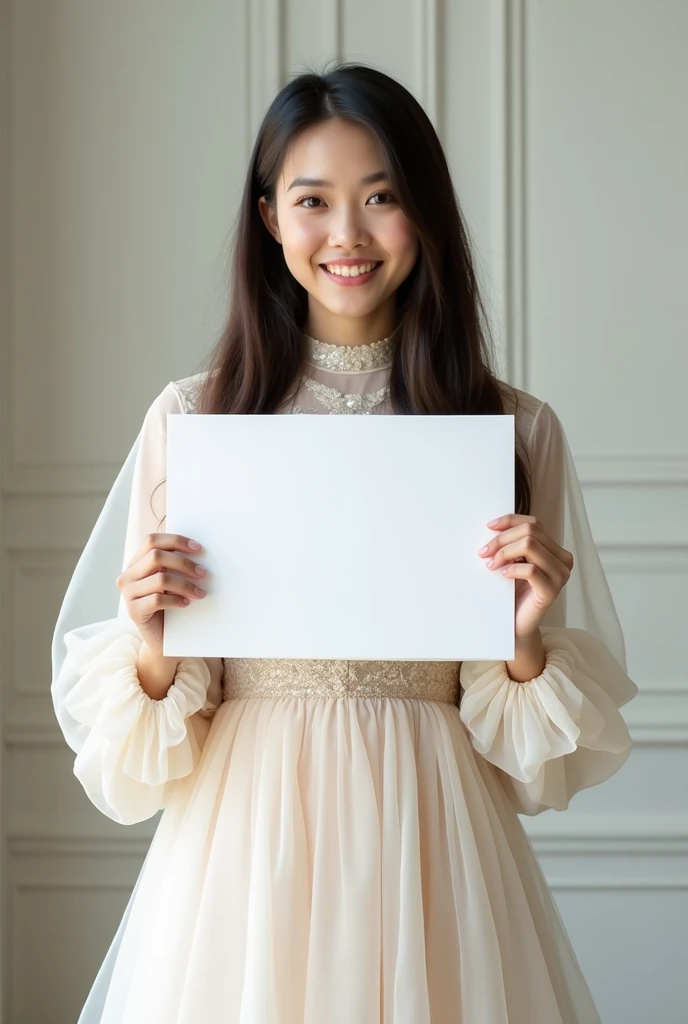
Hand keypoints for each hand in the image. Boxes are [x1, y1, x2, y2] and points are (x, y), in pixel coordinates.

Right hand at [116, 534, 207, 654]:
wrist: (162, 638)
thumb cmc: (170, 605)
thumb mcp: (172, 581)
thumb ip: (175, 565)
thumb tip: (199, 550)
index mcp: (135, 563)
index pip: (152, 541)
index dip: (176, 540)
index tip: (198, 548)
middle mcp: (127, 576)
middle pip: (156, 557)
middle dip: (183, 563)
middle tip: (203, 572)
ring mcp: (128, 594)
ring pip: (159, 579)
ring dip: (185, 584)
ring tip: (200, 593)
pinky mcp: (133, 611)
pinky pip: (157, 600)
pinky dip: (176, 600)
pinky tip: (187, 603)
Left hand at [478, 515, 573, 639]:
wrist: (516, 625)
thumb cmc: (513, 593)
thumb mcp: (513, 562)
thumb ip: (512, 544)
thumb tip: (493, 526)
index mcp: (554, 549)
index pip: (533, 523)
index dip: (509, 521)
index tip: (489, 527)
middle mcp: (563, 559)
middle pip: (530, 532)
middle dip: (502, 538)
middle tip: (483, 552)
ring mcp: (560, 575)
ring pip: (530, 545)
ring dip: (504, 552)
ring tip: (491, 565)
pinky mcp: (552, 591)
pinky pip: (530, 569)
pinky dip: (512, 569)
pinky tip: (502, 575)